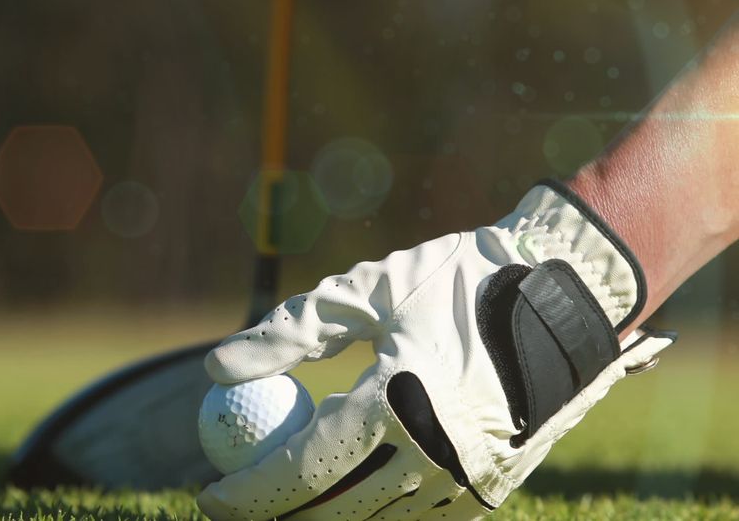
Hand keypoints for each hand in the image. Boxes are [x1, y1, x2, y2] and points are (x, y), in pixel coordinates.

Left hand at [197, 181, 675, 520]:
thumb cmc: (455, 280)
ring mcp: (471, 480)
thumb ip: (287, 332)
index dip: (248, 493)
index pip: (303, 469)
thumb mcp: (364, 292)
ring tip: (284, 507)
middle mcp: (438, 454)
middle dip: (275, 518)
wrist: (567, 294)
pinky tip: (345, 503)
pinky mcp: (493, 489)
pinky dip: (376, 517)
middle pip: (335, 513)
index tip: (208, 496)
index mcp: (400, 402)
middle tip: (238, 507)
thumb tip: (214, 370)